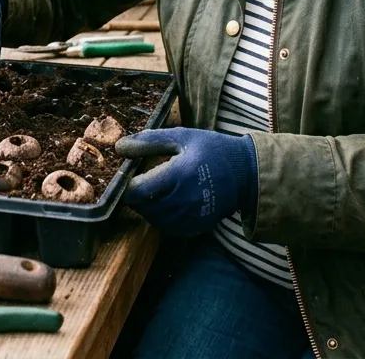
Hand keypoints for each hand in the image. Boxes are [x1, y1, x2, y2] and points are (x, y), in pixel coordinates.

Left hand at [114, 127, 257, 236]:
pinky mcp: (197, 226)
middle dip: (137, 196)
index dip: (126, 187)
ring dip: (148, 208)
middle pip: (143, 208)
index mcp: (178, 175)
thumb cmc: (211, 150)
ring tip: (155, 191)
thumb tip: (119, 147)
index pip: (137, 192)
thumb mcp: (181, 136)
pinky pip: (169, 228)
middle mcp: (184, 200)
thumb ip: (148, 142)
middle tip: (141, 182)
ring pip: (154, 220)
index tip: (127, 177)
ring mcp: (191, 217)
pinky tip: (168, 203)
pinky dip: (162, 218)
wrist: (245, 173)